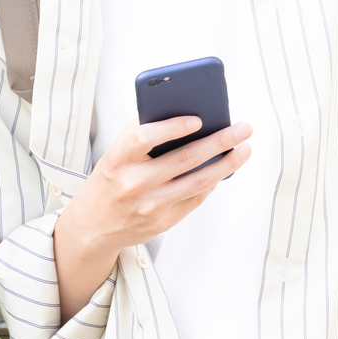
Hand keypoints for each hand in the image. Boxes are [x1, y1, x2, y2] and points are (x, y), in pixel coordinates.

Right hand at [52, 118, 251, 319]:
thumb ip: (144, 133)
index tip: (199, 119)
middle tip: (243, 129)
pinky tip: (224, 168)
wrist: (93, 225)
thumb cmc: (111, 178)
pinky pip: (195, 198)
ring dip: (226, 164)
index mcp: (118, 159)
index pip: (145, 138)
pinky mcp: (163, 222)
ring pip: (197, 182)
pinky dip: (212, 181)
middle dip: (219, 142)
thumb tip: (188, 114)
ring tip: (244, 149)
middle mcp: (133, 184)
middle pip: (184, 160)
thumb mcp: (116, 152)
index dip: (173, 127)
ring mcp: (150, 206)